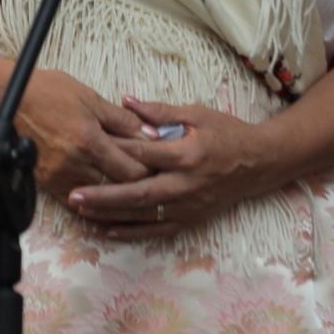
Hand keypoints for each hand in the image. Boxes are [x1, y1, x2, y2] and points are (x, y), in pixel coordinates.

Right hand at [14, 72, 152, 203]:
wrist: (8, 100)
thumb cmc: (49, 92)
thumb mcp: (91, 98)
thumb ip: (123, 120)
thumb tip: (153, 134)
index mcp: (91, 140)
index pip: (132, 170)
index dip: (150, 171)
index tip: (160, 166)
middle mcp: (76, 163)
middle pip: (118, 187)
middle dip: (137, 184)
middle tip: (151, 179)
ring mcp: (60, 176)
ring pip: (99, 197)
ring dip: (116, 194)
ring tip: (132, 190)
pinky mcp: (47, 183)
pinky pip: (75, 201)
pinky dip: (92, 202)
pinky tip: (103, 200)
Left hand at [66, 97, 271, 239]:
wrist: (259, 163)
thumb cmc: (227, 133)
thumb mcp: (197, 114)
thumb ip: (160, 111)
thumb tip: (125, 101)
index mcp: (187, 154)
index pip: (144, 154)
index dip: (115, 150)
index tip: (89, 147)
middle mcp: (185, 184)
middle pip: (137, 192)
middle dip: (103, 196)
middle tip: (74, 194)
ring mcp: (188, 205)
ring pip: (143, 215)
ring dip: (110, 214)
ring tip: (81, 210)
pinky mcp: (190, 219)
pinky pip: (155, 230)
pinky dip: (131, 232)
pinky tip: (107, 230)